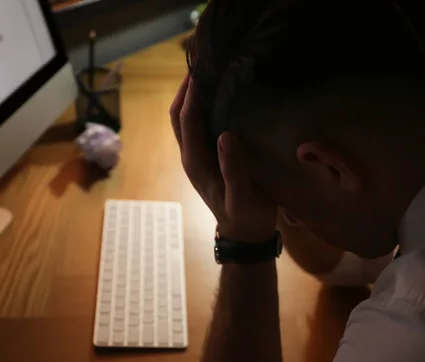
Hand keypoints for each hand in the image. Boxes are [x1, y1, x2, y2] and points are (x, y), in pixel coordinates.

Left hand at [170, 75, 276, 242]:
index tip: (200, 69)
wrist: (243, 234)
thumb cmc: (247, 215)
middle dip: (184, 90)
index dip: (190, 94)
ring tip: (206, 75)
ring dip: (189, 98)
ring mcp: (195, 158)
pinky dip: (199, 109)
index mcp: (196, 162)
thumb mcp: (242, 196)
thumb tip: (225, 135)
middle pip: (178, 116)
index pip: (187, 120)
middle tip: (200, 64)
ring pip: (184, 121)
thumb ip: (233, 168)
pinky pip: (195, 128)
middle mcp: (190, 156)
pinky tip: (217, 99)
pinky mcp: (204, 159)